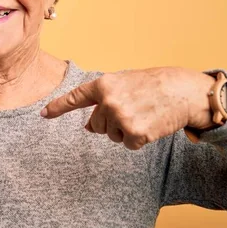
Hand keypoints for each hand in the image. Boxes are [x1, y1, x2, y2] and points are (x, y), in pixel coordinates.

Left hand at [40, 67, 215, 149]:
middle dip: (110, 122)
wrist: (183, 91)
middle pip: (95, 125)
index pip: (75, 97)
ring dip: (125, 130)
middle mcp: (109, 101)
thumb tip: (89, 128)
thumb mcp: (124, 83)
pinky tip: (150, 125)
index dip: (57, 107)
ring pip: (111, 135)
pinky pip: (128, 144)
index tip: (43, 113)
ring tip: (142, 114)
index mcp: (104, 84)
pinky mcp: (135, 133)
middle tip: (132, 109)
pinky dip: (138, 139)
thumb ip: (103, 101)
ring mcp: (121, 118)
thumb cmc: (153, 85)